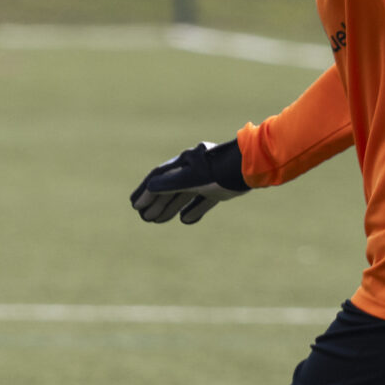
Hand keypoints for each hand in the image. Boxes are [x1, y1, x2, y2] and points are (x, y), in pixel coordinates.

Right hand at [130, 141, 248, 224]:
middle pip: (169, 188)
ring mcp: (206, 179)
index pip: (159, 178)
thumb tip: (149, 187)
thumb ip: (170, 184)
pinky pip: (202, 201)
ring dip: (169, 208)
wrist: (249, 168)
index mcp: (184, 163)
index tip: (135, 205)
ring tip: (157, 221)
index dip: (146, 192)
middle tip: (144, 217)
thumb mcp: (192, 179)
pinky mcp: (219, 189)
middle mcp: (193, 169)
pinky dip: (193, 210)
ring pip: (183, 195)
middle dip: (156, 203)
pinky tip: (185, 220)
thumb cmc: (220, 171)